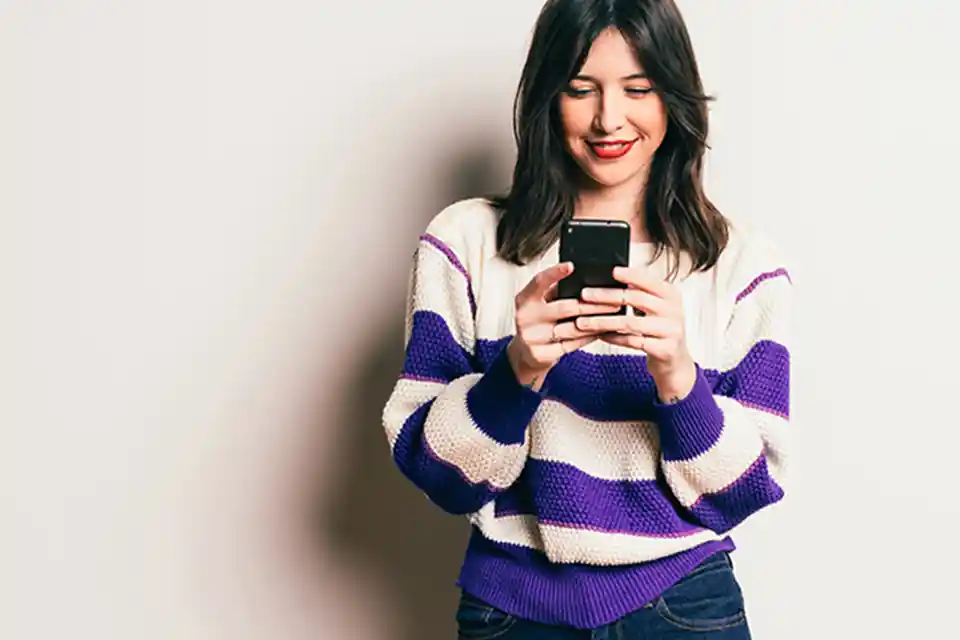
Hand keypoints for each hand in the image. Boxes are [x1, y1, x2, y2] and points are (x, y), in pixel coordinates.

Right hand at [507, 262, 620, 390]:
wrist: (524, 354)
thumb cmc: (538, 322)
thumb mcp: (540, 304)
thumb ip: (556, 292)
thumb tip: (585, 277)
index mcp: (524, 300)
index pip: (539, 282)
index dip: (554, 273)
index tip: (571, 266)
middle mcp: (525, 317)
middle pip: (564, 307)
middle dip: (592, 304)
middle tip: (613, 299)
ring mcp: (532, 337)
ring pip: (572, 328)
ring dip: (595, 321)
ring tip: (613, 315)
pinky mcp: (541, 354)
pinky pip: (572, 344)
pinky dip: (589, 337)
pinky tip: (600, 330)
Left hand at [575, 266, 696, 401]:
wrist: (675, 361)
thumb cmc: (660, 330)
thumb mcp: (656, 308)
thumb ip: (640, 293)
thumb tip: (614, 277)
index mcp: (671, 295)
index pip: (649, 281)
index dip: (630, 275)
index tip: (611, 271)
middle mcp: (673, 310)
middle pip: (636, 299)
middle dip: (607, 296)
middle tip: (585, 296)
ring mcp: (670, 331)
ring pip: (630, 323)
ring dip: (603, 321)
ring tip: (584, 321)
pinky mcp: (664, 349)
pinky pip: (632, 342)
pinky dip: (614, 338)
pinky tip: (600, 335)